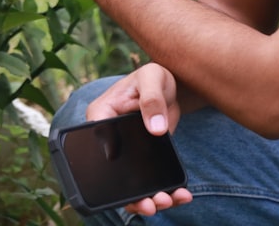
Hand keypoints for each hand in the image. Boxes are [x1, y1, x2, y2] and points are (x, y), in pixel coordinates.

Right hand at [86, 63, 193, 214]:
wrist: (171, 85)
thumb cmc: (155, 76)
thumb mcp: (153, 78)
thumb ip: (152, 100)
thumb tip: (156, 129)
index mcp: (101, 114)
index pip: (98, 141)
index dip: (109, 163)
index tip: (128, 177)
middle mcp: (109, 135)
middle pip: (113, 171)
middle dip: (132, 192)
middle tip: (151, 202)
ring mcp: (126, 149)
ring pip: (131, 181)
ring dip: (148, 196)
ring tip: (167, 201)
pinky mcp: (142, 156)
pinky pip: (148, 177)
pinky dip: (164, 188)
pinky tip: (179, 194)